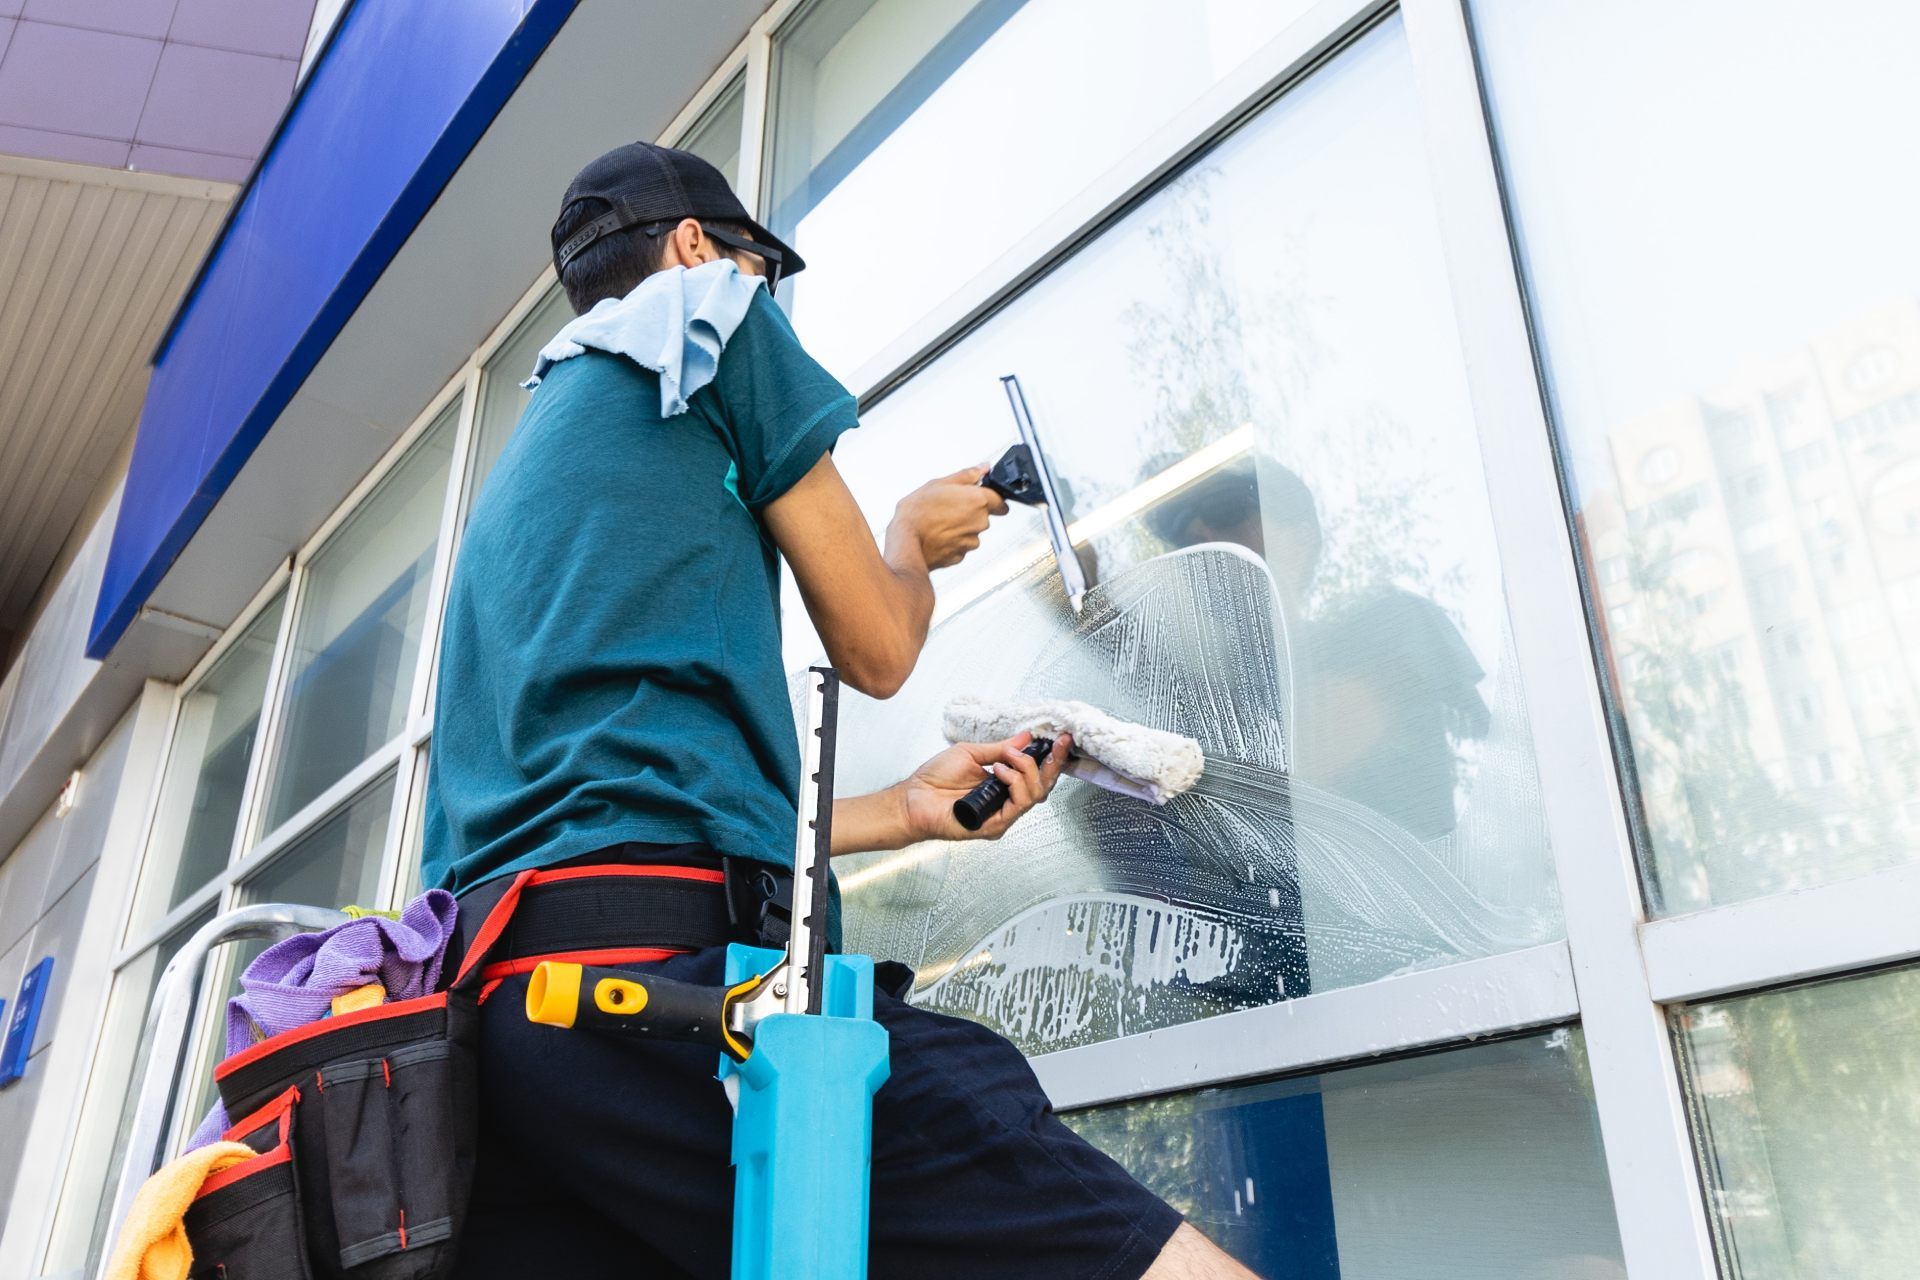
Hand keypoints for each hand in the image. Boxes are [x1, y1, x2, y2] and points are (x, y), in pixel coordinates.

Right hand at [886, 466, 1009, 570]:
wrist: (906, 541)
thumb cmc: (918, 512)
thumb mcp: (939, 483)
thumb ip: (966, 475)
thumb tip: (982, 468)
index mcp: (978, 501)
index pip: (1000, 499)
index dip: (991, 497)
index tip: (982, 497)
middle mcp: (980, 522)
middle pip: (984, 515)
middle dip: (971, 511)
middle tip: (949, 507)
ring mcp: (971, 541)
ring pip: (972, 531)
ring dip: (961, 527)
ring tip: (939, 521)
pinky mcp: (961, 556)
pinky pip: (961, 545)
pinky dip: (952, 540)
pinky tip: (937, 534)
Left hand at [898, 731, 1072, 841]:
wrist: (912, 798)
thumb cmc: (934, 779)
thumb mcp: (971, 753)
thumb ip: (999, 749)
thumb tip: (1024, 738)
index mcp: (1003, 785)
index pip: (1037, 773)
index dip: (1052, 757)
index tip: (1062, 739)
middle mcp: (1006, 802)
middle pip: (1043, 786)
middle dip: (1051, 762)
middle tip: (1054, 744)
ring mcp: (1002, 816)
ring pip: (1034, 795)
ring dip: (1026, 771)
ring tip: (1006, 760)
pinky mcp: (993, 826)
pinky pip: (1017, 806)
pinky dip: (1014, 785)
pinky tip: (1000, 772)